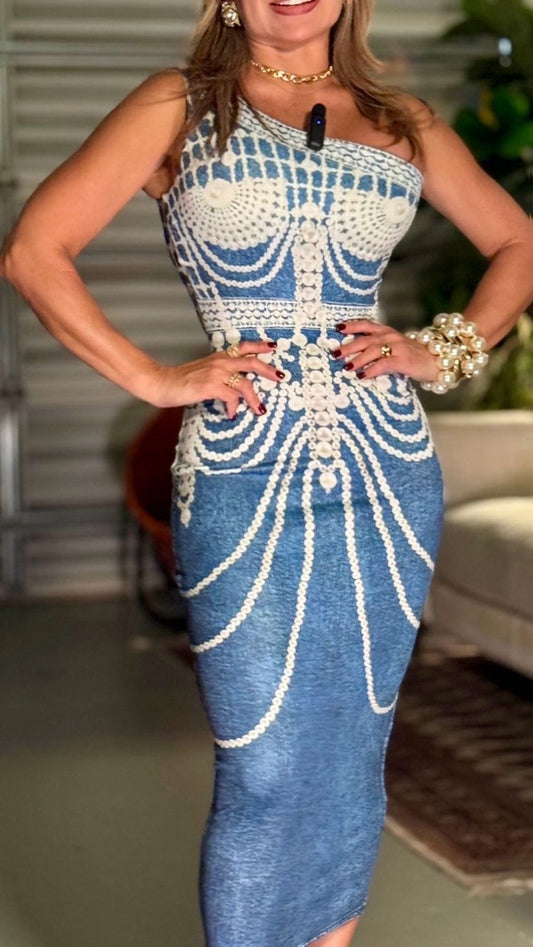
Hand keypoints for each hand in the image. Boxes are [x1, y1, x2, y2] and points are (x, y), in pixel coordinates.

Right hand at [145, 339, 284, 416]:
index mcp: (219, 357)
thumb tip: (234, 390)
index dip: (259, 345)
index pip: (243, 346)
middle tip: (281, 377)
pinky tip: (230, 415)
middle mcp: (220, 362)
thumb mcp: (203, 372)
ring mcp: (216, 373)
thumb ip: (219, 375)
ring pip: (245, 384)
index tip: (273, 346)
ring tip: (260, 409)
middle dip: (268, 370)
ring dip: (254, 398)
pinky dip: (233, 408)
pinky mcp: (210, 386)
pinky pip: (231, 398)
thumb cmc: (181, 381)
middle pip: (251, 362)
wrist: (162, 382)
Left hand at [331, 319, 439, 383]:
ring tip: (346, 367)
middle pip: (365, 339)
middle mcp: (391, 336)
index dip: (352, 325)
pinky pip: (383, 364)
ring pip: (373, 351)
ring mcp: (398, 347)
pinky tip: (362, 376)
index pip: (366, 325)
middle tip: (335, 353)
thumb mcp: (394, 348)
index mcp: (387, 331)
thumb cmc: (412, 357)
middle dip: (349, 346)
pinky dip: (371, 370)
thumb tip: (353, 357)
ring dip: (358, 359)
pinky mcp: (403, 360)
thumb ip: (378, 349)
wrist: (436, 361)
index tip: (337, 328)